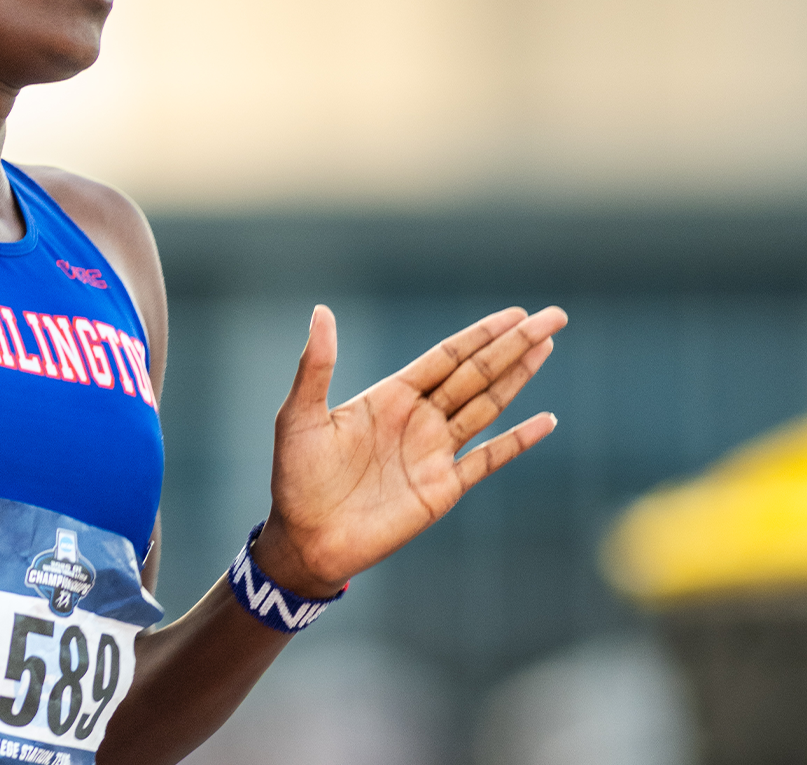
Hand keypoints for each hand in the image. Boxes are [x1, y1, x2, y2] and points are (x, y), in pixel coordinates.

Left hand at [254, 304, 566, 596]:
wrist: (305, 538)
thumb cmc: (295, 476)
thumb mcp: (300, 415)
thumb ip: (315, 365)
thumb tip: (321, 311)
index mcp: (389, 397)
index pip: (446, 356)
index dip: (481, 334)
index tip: (515, 312)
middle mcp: (418, 419)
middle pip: (476, 373)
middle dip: (514, 344)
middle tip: (553, 316)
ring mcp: (434, 453)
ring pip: (487, 406)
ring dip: (518, 377)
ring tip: (548, 347)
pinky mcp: (443, 489)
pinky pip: (489, 459)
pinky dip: (517, 440)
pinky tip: (545, 421)